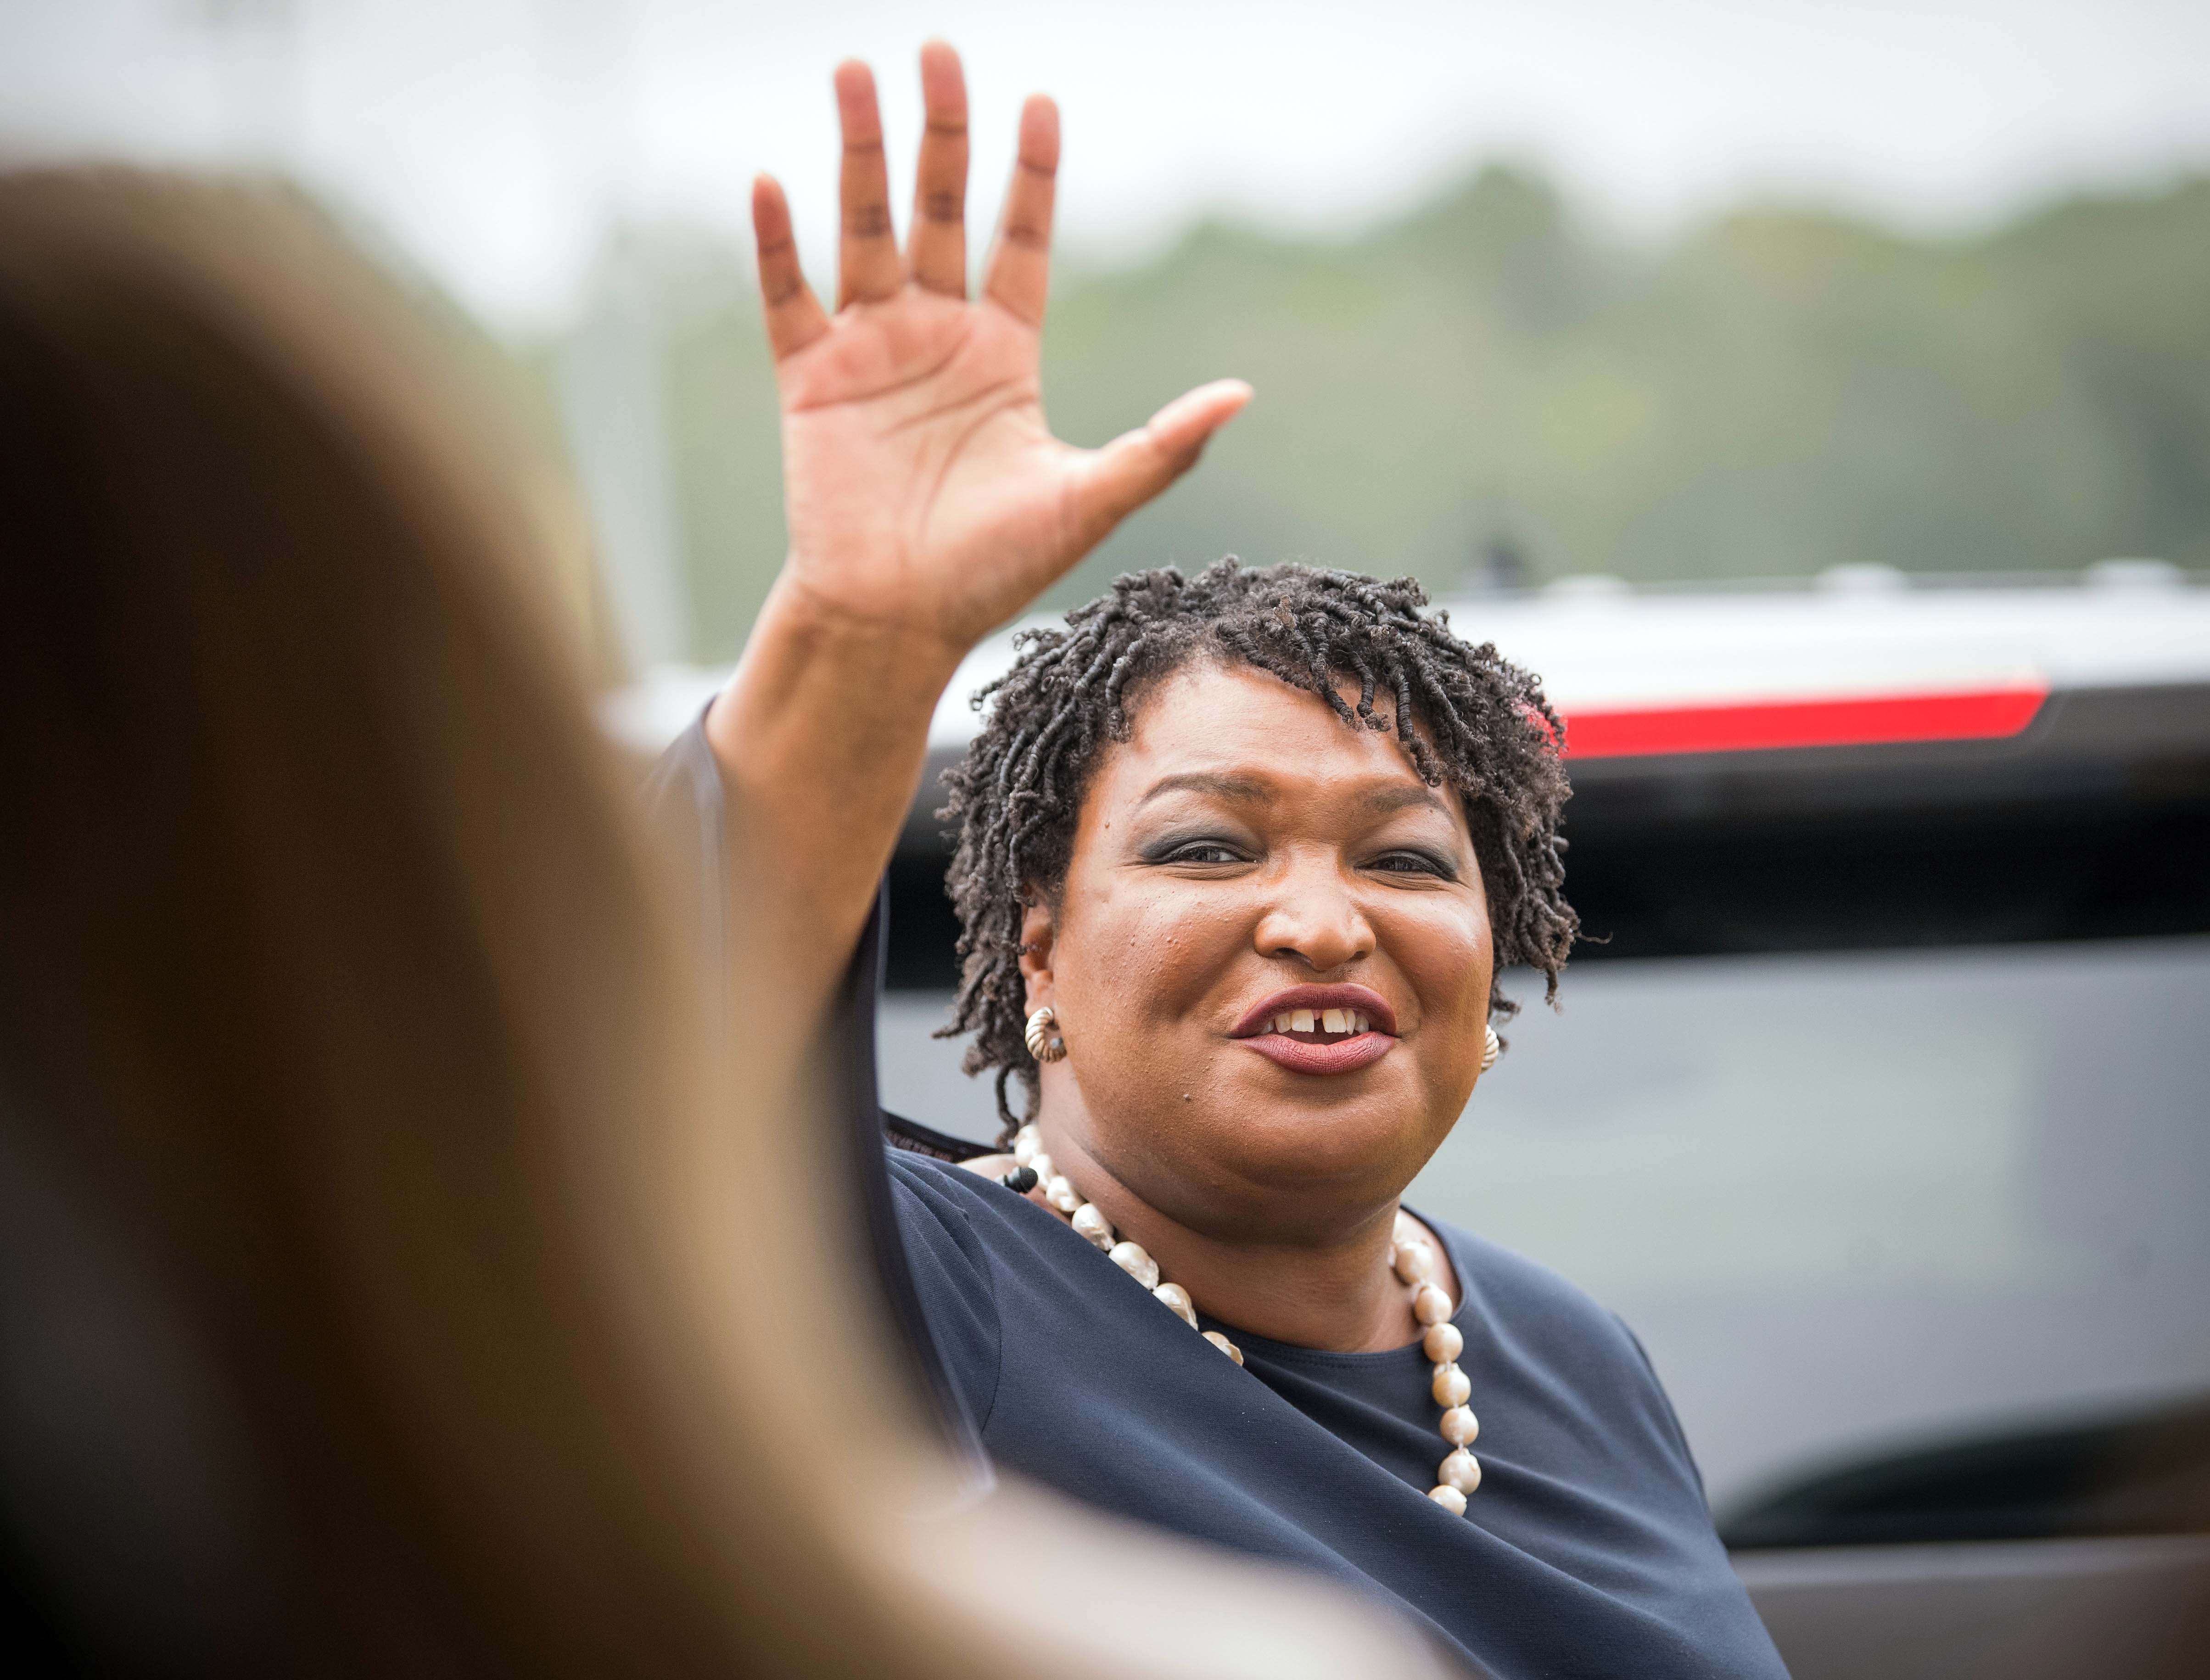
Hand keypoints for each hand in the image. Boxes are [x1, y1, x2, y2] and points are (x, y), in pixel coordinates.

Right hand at [751, 43, 1250, 658]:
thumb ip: (1161, 446)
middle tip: (938, 51)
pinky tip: (772, 182)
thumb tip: (1243, 395)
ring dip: (858, 155)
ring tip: (855, 74)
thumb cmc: (992, 572)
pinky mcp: (809, 381)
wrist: (898, 623)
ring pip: (862, 230)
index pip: (1021, 242)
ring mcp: (868, 351)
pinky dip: (776, 244)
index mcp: (1001, 354)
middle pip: (937, 211)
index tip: (1041, 105)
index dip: (1031, 176)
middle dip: (939, 133)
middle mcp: (934, 335)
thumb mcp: (1088, 502)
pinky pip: (788, 298)